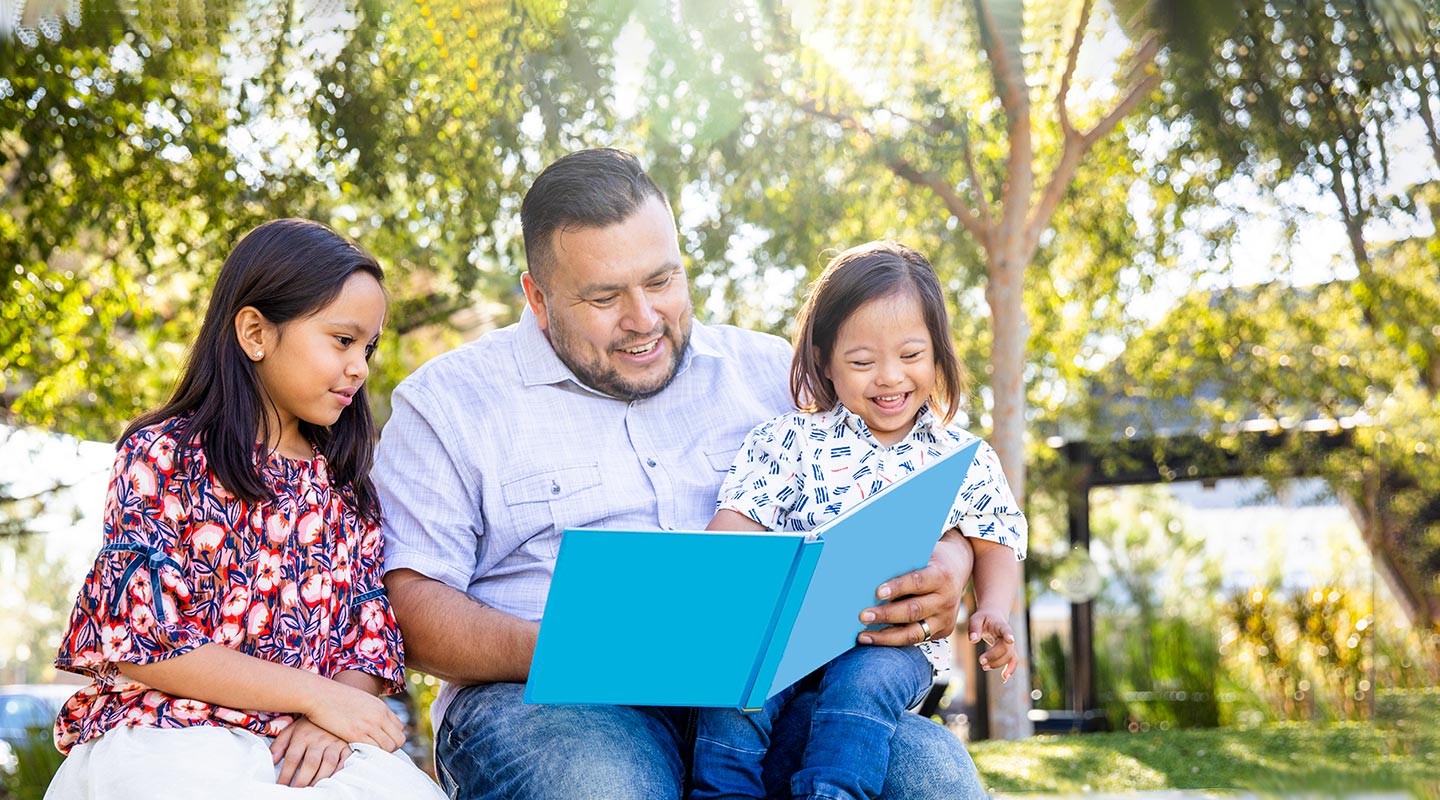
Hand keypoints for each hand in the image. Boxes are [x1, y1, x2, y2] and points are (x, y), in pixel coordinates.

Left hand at [271, 716, 351, 786]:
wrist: (332, 706)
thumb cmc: (309, 724)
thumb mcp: (291, 729)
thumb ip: (280, 745)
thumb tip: (272, 761)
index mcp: (303, 735)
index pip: (292, 758)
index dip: (286, 774)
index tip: (281, 786)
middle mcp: (319, 738)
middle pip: (311, 763)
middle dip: (302, 780)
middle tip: (297, 792)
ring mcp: (335, 742)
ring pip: (329, 763)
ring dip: (320, 779)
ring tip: (313, 789)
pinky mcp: (347, 745)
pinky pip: (345, 760)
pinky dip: (339, 771)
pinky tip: (332, 779)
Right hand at [303, 682, 405, 752]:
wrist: (319, 695)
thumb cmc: (336, 699)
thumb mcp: (361, 700)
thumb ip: (371, 711)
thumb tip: (374, 724)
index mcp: (381, 707)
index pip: (400, 728)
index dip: (392, 737)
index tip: (381, 742)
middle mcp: (379, 716)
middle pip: (399, 740)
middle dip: (391, 748)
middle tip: (376, 752)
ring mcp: (369, 725)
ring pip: (389, 747)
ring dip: (380, 754)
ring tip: (368, 754)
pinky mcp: (356, 734)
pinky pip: (373, 751)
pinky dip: (369, 755)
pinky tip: (359, 754)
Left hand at [856, 534, 971, 646]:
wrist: (959, 568)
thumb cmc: (929, 559)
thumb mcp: (921, 554)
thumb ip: (902, 564)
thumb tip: (869, 572)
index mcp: (941, 576)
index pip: (918, 582)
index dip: (898, 588)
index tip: (877, 593)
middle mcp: (946, 600)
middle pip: (913, 610)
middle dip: (886, 615)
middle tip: (862, 616)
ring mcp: (946, 619)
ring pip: (914, 633)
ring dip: (886, 636)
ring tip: (863, 636)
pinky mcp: (943, 631)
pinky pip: (916, 639)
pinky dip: (894, 640)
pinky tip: (876, 639)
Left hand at [970, 607, 1017, 681]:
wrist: (994, 617)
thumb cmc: (984, 618)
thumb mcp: (976, 619)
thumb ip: (974, 628)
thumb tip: (973, 640)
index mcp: (1000, 625)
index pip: (1006, 629)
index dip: (1008, 634)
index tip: (1010, 639)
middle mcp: (1008, 635)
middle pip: (1005, 648)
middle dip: (994, 656)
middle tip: (981, 660)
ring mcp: (1010, 644)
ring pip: (1009, 656)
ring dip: (998, 664)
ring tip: (984, 667)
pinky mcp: (1009, 651)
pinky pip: (1013, 661)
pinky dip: (1010, 670)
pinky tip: (1004, 678)